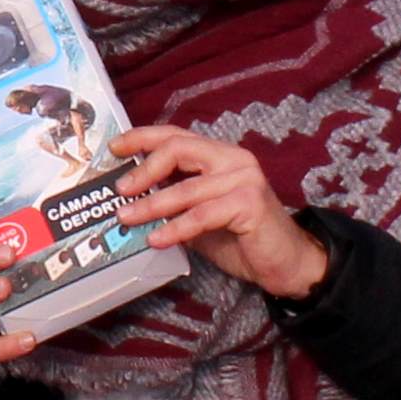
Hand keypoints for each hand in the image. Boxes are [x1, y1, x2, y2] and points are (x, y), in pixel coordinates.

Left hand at [111, 126, 332, 300]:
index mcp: (220, 155)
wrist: (286, 263)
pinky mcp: (250, 204)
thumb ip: (174, 202)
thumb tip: (129, 201)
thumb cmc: (241, 238)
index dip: (142, 138)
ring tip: (127, 218)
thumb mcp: (199, 216)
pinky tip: (156, 239)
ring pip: (186, 188)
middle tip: (120, 190)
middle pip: (179, 149)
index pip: (176, 136)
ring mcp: (245, 179)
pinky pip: (202, 215)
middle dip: (144, 169)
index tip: (114, 148)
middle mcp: (234, 159)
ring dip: (151, 205)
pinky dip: (175, 228)